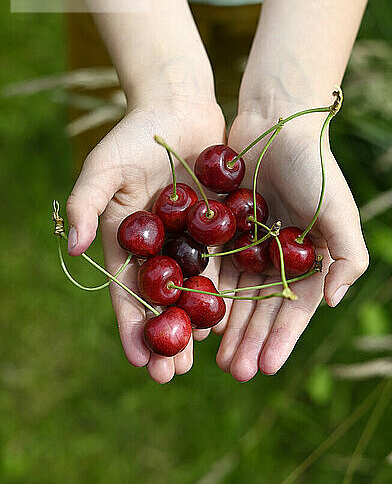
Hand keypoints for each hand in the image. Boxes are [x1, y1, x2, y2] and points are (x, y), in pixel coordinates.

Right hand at [66, 98, 224, 382]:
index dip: (132, 326)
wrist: (177, 108)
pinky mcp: (217, 228)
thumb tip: (73, 249)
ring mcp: (187, 240)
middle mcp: (157, 247)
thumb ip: (87, 204)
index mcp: (127, 239)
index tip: (141, 361)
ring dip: (192, 324)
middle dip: (165, 337)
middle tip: (173, 375)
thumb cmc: (134, 135)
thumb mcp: (104, 167)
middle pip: (160, 300)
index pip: (127, 291)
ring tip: (198, 360)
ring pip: (190, 291)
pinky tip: (226, 320)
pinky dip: (220, 292)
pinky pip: (220, 265)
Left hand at [214, 106, 368, 381]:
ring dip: (228, 328)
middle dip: (251, 342)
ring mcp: (250, 246)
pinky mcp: (223, 231)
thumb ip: (346, 257)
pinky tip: (198, 318)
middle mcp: (278, 257)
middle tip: (236, 373)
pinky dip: (208, 293)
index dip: (282, 339)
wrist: (275, 122)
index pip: (295, 308)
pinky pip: (214, 268)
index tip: (267, 368)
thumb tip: (333, 303)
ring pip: (236, 295)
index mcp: (309, 259)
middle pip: (262, 309)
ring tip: (215, 360)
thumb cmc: (313, 166)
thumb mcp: (339, 210)